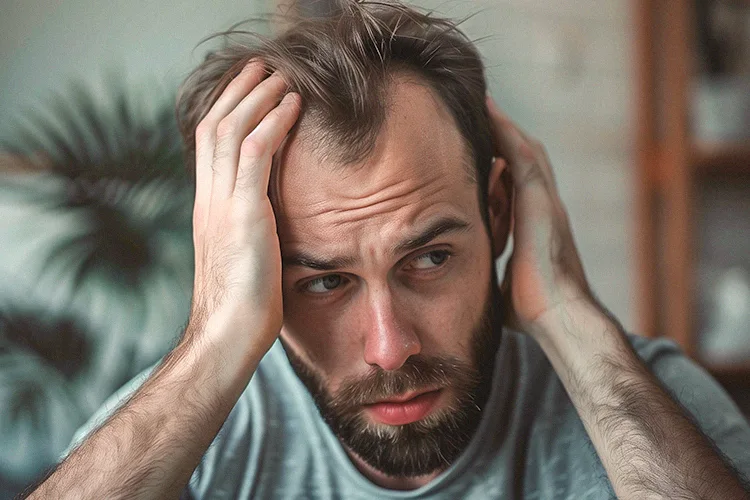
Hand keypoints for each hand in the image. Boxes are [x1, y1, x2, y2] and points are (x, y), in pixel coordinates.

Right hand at [187, 60, 300, 364]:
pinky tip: (292, 105)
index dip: (228, 112)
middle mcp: (209, 199)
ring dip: (258, 97)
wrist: (226, 336)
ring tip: (279, 76)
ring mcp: (221, 204)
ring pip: (232, 130)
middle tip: (261, 68)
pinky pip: (256, 153)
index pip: (210, 145)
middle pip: (215, 126)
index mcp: (208, 209)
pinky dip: (273, 123)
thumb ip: (250, 232)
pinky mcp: (243, 214)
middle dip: (238, 92)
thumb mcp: (243, 260)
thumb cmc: (241, 308)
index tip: (250, 91)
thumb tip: (271, 223)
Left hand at [486, 96, 592, 337]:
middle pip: (525, 159)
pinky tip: (490, 113)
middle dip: (506, 135)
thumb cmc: (534, 309)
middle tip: (484, 112)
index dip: (504, 161)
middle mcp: (545, 207)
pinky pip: (523, 156)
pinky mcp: (540, 202)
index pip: (520, 183)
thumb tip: (471, 280)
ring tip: (484, 103)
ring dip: (505, 126)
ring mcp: (545, 202)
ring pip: (525, 150)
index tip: (485, 147)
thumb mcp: (505, 280)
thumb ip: (494, 270)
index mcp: (536, 225)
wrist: (559, 317)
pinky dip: (507, 133)